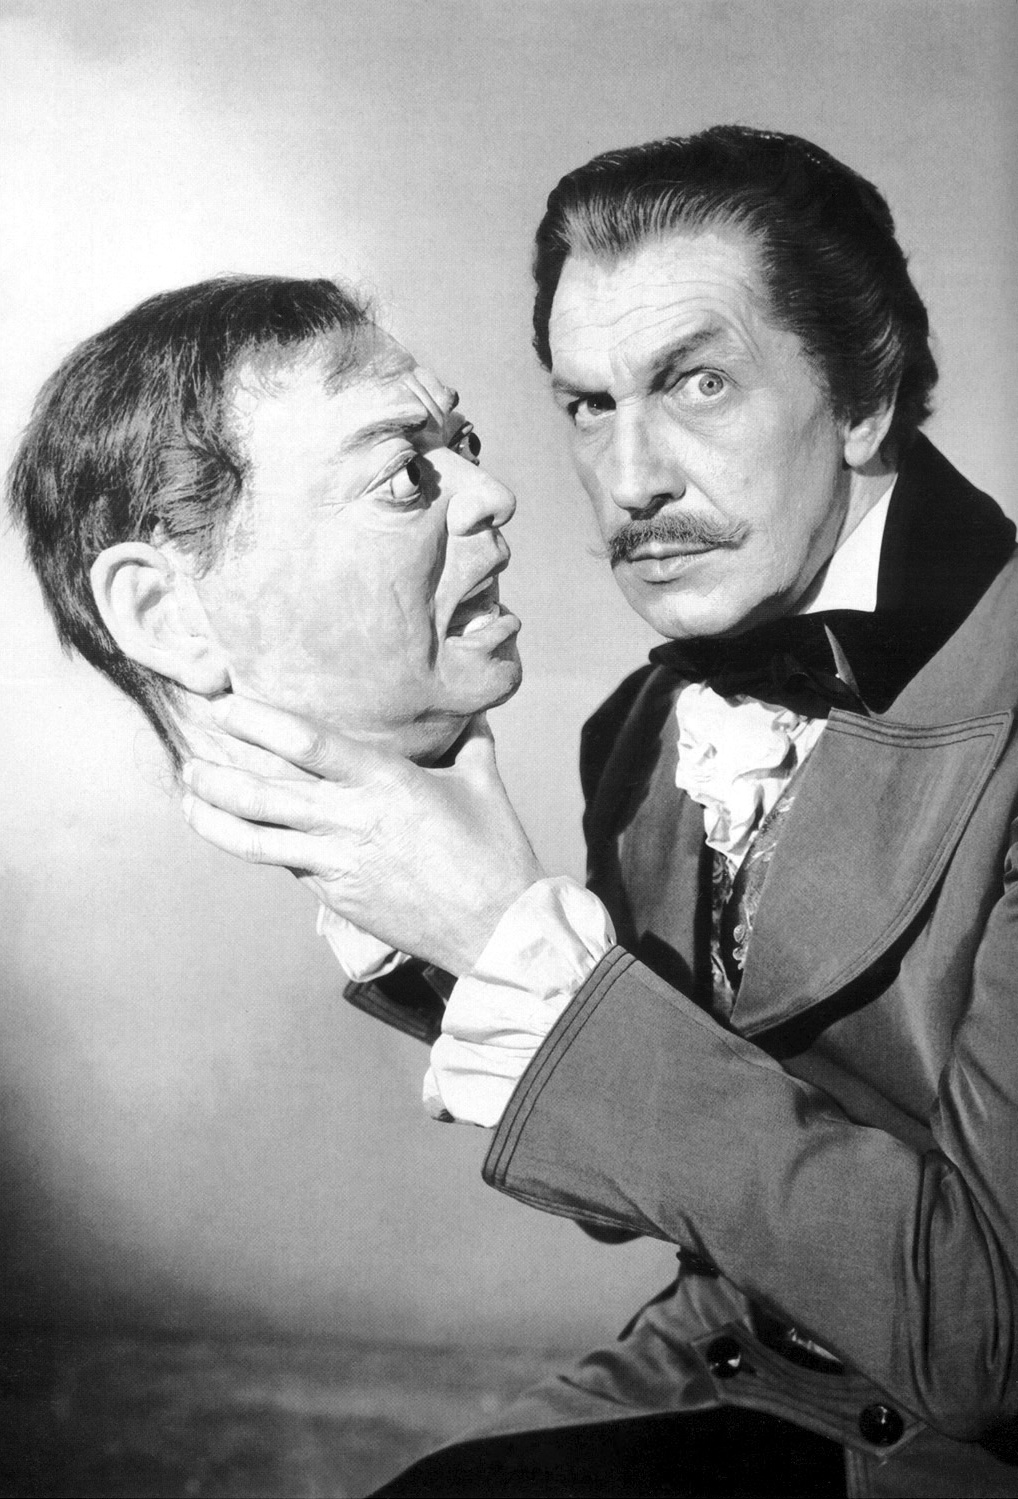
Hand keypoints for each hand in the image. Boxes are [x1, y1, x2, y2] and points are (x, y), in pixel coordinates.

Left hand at [180, 699, 544, 974]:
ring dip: (212, 817)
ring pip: (256, 838)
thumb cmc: (495, 851)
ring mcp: (338, 863)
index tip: (226, 707)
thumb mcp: (483, 782)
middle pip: (261, 792)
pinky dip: (257, 846)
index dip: (258, 723)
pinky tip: (239, 834)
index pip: (306, 743)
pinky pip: (287, 864)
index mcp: (385, 781)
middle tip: (189, 754)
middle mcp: (351, 819)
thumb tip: (472, 706)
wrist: (497, 929)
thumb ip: (469, 739)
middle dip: (215, 773)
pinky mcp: (337, 896)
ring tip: (188, 797)